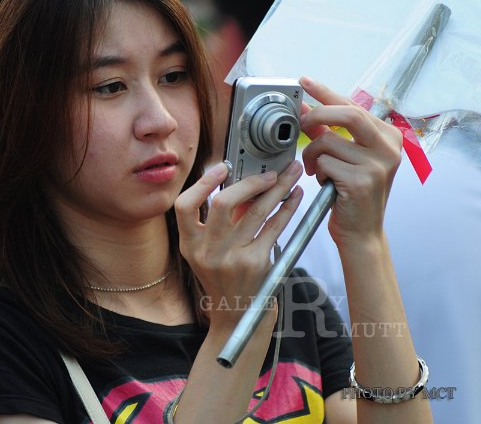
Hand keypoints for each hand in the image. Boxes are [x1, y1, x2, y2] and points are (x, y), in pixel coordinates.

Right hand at [174, 160, 302, 332]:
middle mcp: (208, 252)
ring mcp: (232, 258)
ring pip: (256, 212)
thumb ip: (221, 219)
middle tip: (269, 173)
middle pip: (223, 204)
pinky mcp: (257, 263)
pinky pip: (275, 227)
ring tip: (291, 175)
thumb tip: (244, 182)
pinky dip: (288, 208)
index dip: (202, 183)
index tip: (222, 167)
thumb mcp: (210, 250)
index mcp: (190, 245)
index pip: (184, 206)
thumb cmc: (224, 276)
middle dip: (249, 182)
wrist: (237, 313)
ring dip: (277, 188)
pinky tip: (295, 197)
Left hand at [299, 76, 401, 245]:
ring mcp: (378, 165)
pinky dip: (317, 171)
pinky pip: (325, 162)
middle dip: (317, 115)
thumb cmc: (351, 193)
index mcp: (388, 136)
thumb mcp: (346, 157)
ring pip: (328, 142)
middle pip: (347, 114)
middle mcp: (389, 148)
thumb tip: (306, 108)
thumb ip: (329, 131)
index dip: (326, 92)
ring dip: (312, 155)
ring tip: (317, 170)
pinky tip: (326, 184)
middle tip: (301, 122)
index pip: (353, 105)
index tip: (305, 81)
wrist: (361, 231)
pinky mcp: (362, 181)